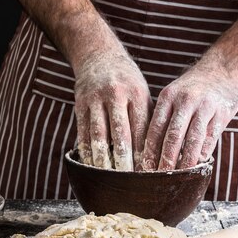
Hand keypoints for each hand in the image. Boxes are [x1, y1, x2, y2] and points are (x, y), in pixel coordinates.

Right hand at [74, 52, 152, 170]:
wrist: (99, 56)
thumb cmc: (127, 82)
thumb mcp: (142, 94)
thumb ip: (147, 120)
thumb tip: (157, 153)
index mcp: (136, 94)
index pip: (141, 129)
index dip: (143, 153)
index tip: (147, 173)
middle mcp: (116, 95)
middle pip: (120, 134)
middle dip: (125, 160)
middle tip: (129, 182)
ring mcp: (95, 99)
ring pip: (99, 135)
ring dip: (104, 160)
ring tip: (108, 178)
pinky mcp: (79, 104)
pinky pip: (82, 133)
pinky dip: (87, 151)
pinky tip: (92, 165)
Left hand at [141, 63, 237, 169]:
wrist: (224, 68)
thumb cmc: (194, 88)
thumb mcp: (175, 95)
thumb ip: (166, 118)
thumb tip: (151, 150)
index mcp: (168, 97)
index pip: (155, 128)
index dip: (149, 150)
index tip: (144, 168)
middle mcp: (185, 100)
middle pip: (172, 136)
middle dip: (165, 159)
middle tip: (159, 178)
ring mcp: (205, 106)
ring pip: (192, 140)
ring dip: (185, 161)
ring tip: (179, 177)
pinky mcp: (221, 113)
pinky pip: (210, 138)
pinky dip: (203, 154)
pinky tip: (197, 166)